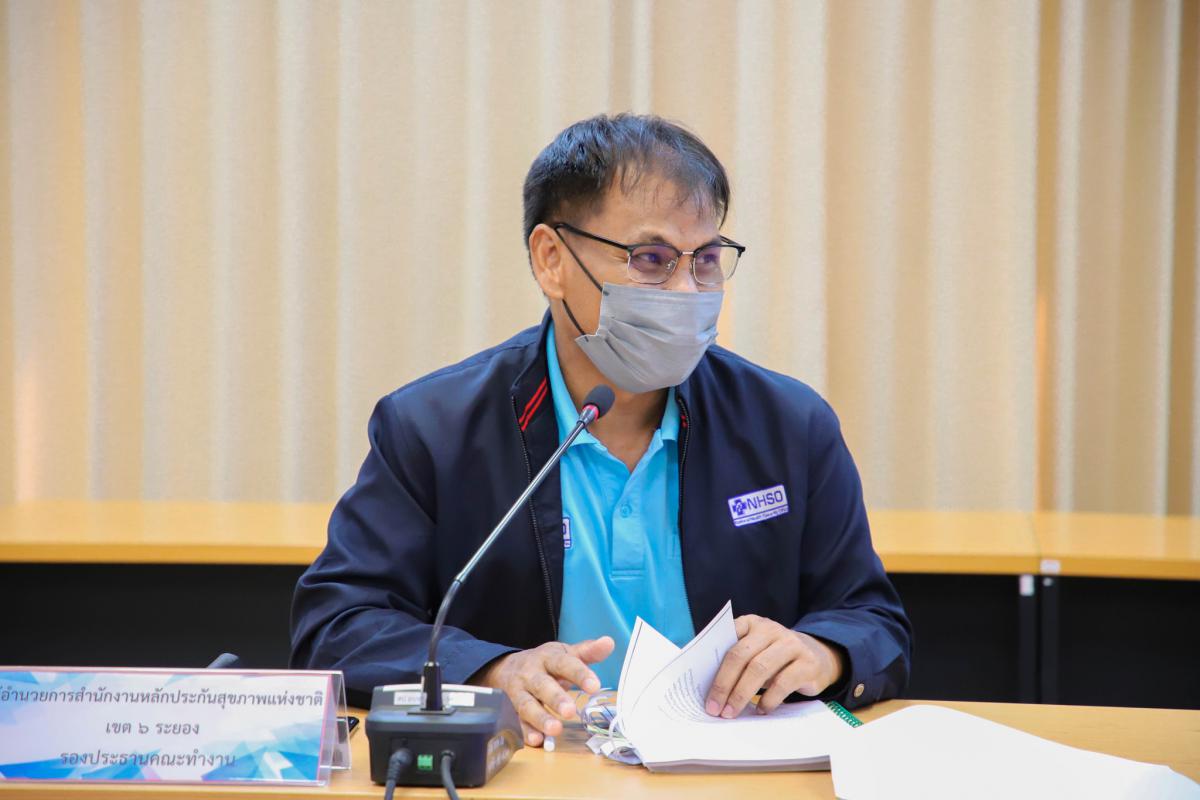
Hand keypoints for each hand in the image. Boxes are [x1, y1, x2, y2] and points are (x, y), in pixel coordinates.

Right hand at [475, 636, 613, 746]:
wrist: (508, 666)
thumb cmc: (546, 662)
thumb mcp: (565, 653)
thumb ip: (588, 652)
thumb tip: (609, 642)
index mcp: (547, 657)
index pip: (564, 663)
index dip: (579, 674)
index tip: (595, 686)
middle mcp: (531, 673)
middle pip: (542, 684)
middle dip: (555, 698)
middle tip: (571, 711)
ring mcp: (519, 692)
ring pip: (526, 705)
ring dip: (540, 718)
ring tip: (556, 729)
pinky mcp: (511, 709)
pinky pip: (517, 721)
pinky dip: (525, 731)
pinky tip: (536, 740)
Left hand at [705, 615, 844, 718]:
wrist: (818, 656)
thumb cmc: (775, 658)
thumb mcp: (756, 651)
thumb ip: (736, 660)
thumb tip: (708, 688)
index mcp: (752, 623)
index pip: (726, 638)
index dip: (711, 662)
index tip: (698, 686)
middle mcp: (771, 629)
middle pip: (740, 655)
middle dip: (724, 684)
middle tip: (714, 708)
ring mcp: (791, 644)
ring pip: (759, 669)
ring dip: (741, 694)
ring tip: (731, 712)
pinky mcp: (807, 663)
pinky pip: (783, 683)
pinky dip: (768, 700)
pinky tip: (760, 710)